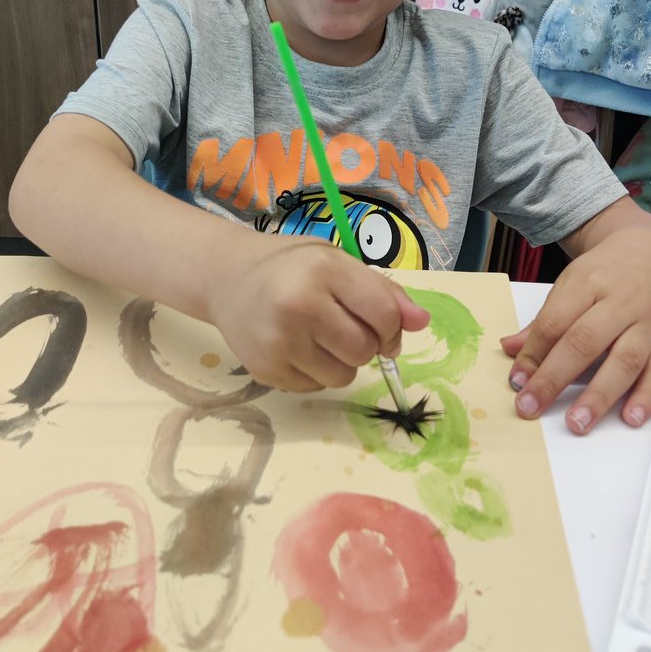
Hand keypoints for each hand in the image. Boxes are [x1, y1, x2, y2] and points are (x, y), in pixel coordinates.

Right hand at [209, 230, 429, 391]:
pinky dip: (316, 373)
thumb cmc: (293, 267)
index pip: (384, 314)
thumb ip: (383, 292)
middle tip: (344, 326)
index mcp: (324, 270)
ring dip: (342, 362)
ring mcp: (279, 341)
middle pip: (365, 350)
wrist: (228, 279)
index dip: (392, 326)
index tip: (381, 324)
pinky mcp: (265, 369)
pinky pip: (316, 388)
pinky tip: (298, 348)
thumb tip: (422, 322)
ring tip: (320, 337)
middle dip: (366, 344)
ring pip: (343, 376)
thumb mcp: (339, 263)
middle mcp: (300, 305)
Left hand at [500, 203, 650, 433]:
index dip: (534, 354)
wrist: (649, 254)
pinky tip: (630, 417)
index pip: (556, 321)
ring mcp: (648, 322)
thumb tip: (511, 351)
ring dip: (600, 395)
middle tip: (532, 407)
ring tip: (578, 422)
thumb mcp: (569, 285)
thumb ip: (544, 321)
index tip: (517, 382)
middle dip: (556, 378)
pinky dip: (647, 396)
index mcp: (588, 282)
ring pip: (626, 360)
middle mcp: (620, 301)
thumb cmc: (603, 274)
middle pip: (586, 341)